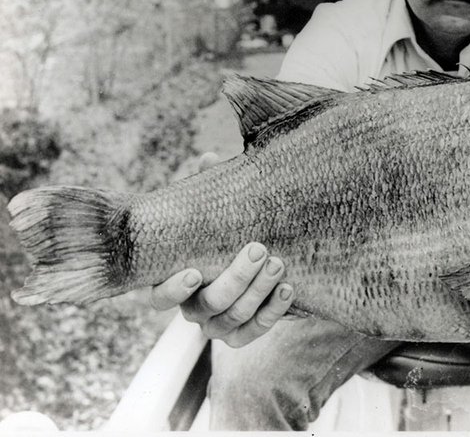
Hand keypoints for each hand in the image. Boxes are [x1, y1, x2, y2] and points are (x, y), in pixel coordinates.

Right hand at [149, 153, 293, 347]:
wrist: (259, 257)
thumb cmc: (225, 231)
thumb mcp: (216, 211)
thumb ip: (210, 190)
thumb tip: (210, 158)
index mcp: (175, 279)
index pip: (159, 296)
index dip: (172, 289)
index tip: (192, 271)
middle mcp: (192, 306)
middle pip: (206, 305)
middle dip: (234, 278)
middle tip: (258, 249)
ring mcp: (217, 324)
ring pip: (232, 318)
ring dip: (257, 291)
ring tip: (278, 263)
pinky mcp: (241, 333)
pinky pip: (254, 331)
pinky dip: (272, 312)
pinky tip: (288, 288)